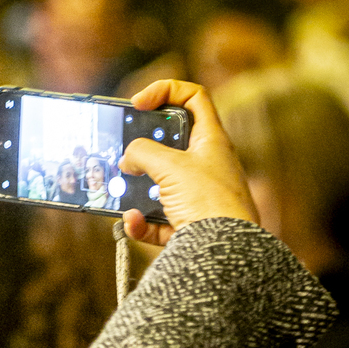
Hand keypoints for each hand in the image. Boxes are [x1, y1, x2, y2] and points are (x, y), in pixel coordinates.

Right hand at [118, 80, 257, 245]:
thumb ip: (143, 153)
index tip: (139, 104)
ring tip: (121, 189)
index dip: (165, 91)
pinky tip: (132, 222)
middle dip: (144, 146)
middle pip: (171, 142)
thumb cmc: (210, 202)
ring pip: (160, 182)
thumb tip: (128, 159)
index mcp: (212, 140)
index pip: (194, 97)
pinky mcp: (189, 226)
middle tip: (126, 150)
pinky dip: (141, 221)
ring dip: (137, 186)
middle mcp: (207, 165)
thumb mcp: (171, 166)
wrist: (228, 256)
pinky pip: (157, 219)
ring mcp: (198, 196)